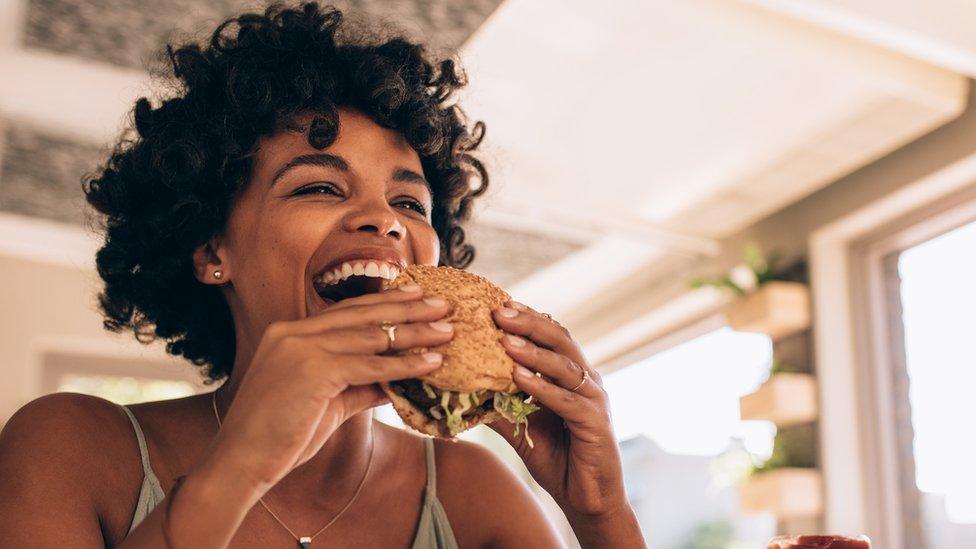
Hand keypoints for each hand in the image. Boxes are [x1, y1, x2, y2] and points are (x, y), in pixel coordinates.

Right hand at [207, 285, 453, 492]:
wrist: (241, 462)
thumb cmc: (280, 436)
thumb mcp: (326, 402)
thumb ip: (359, 385)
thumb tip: (396, 380)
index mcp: (289, 333)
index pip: (347, 310)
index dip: (384, 302)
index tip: (416, 295)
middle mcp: (294, 332)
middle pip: (363, 314)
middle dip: (408, 308)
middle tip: (443, 304)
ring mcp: (301, 348)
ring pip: (372, 336)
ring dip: (415, 333)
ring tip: (447, 331)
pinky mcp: (313, 370)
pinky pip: (371, 365)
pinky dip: (404, 364)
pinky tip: (431, 362)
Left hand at [488, 301, 627, 518]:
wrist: (587, 499)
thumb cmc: (557, 458)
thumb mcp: (521, 427)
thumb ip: (500, 405)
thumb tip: (463, 390)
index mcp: (572, 375)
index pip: (551, 336)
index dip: (527, 318)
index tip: (497, 304)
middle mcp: (587, 380)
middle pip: (560, 340)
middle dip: (529, 323)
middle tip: (499, 310)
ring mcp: (594, 400)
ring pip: (564, 366)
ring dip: (533, 351)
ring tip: (505, 340)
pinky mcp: (595, 423)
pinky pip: (567, 400)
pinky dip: (542, 387)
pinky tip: (519, 378)